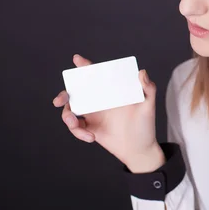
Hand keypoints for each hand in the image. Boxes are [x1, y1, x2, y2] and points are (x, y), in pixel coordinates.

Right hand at [53, 54, 164, 172]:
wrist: (139, 150)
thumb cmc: (145, 126)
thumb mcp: (148, 107)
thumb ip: (148, 89)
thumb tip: (142, 72)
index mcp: (111, 91)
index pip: (96, 75)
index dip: (85, 66)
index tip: (77, 59)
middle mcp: (99, 100)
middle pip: (75, 92)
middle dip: (63, 94)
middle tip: (59, 100)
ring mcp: (93, 114)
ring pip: (70, 110)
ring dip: (67, 116)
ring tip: (75, 125)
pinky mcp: (89, 128)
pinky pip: (75, 127)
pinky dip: (78, 132)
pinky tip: (91, 137)